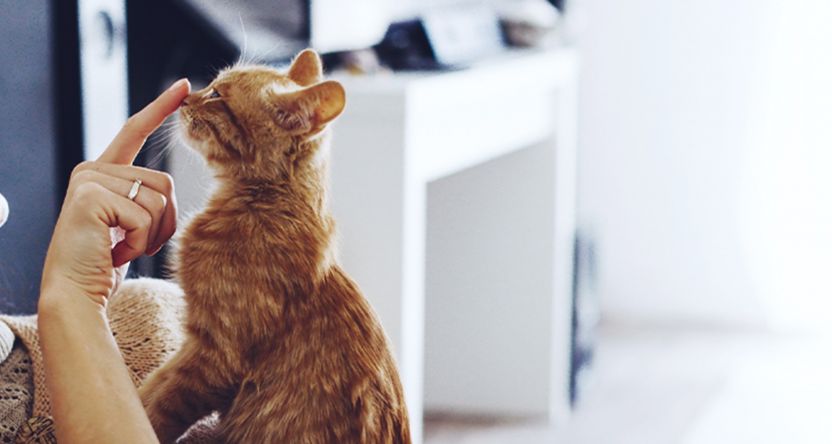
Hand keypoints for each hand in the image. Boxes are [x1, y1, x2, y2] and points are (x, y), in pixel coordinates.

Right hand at [40, 78, 190, 307]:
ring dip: (152, 234)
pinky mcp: (90, 196)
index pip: (134, 131)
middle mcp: (92, 169)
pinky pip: (144, 215)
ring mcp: (89, 180)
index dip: (160, 108)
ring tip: (122, 249)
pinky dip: (140, 242)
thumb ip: (143, 198)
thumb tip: (167, 188)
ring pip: (159, 198)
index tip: (183, 86)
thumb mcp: (129, 224)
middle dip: (163, 222)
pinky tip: (114, 253)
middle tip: (134, 244)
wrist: (75, 293)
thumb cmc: (105, 263)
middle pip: (165, 181)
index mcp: (103, 172)